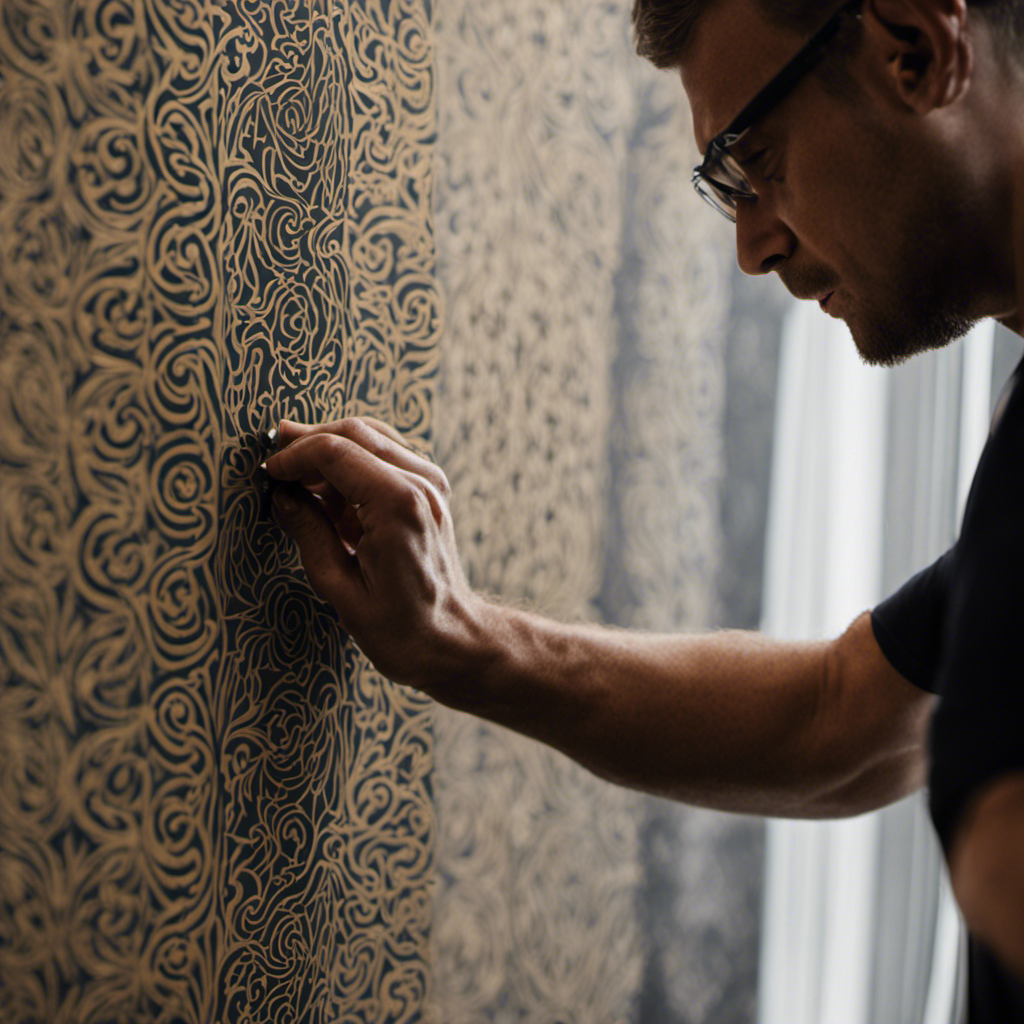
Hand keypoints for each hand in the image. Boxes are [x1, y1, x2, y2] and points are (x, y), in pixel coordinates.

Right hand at [264, 417, 487, 689]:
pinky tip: (330, 492)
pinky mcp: (432, 493)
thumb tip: (281, 495)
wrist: (450, 640)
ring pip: (373, 438)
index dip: (293, 456)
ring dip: (332, 451)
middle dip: (309, 443)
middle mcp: (420, 484)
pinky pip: (388, 457)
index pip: (334, 451)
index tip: (268, 473)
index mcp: (396, 505)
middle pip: (355, 433)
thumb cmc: (398, 627)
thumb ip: (308, 531)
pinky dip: (355, 463)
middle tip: (275, 463)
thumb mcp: (338, 586)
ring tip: (298, 479)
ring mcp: (431, 485)